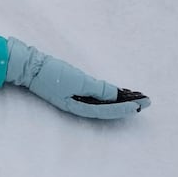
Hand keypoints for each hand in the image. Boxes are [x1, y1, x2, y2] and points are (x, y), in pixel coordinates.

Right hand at [5, 38, 149, 118]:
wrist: (31, 66)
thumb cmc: (52, 74)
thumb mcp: (77, 80)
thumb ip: (97, 89)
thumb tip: (116, 96)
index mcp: (79, 106)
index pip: (109, 110)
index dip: (126, 108)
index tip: (142, 103)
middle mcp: (80, 105)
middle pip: (108, 109)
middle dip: (127, 105)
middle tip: (146, 100)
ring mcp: (76, 98)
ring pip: (104, 104)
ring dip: (120, 100)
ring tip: (136, 96)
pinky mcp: (73, 90)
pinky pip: (97, 97)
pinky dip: (109, 95)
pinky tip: (118, 92)